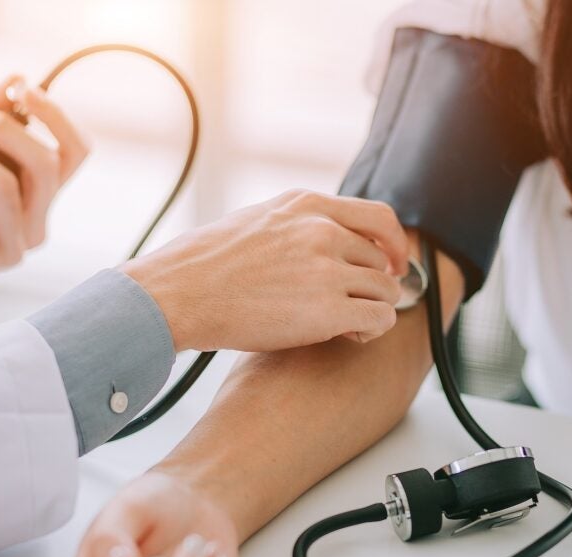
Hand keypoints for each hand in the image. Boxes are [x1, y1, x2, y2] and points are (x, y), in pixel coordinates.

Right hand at [122, 190, 409, 351]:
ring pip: (385, 290)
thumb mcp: (257, 221)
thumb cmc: (203, 265)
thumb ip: (297, 225)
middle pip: (381, 259)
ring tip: (347, 324)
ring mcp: (327, 270)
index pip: (379, 217)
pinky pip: (380, 319)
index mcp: (306, 206)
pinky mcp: (328, 311)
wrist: (178, 294)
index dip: (393, 244)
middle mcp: (323, 231)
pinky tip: (349, 336)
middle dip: (374, 284)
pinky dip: (372, 330)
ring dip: (372, 309)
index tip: (391, 264)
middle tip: (354, 305)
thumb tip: (325, 240)